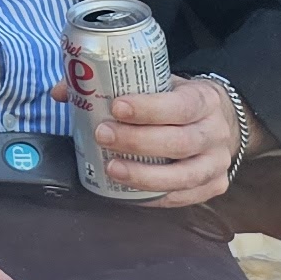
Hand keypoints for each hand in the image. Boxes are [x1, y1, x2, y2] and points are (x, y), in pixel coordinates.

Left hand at [93, 75, 241, 206]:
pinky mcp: (214, 186)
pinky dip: (154, 196)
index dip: (149, 108)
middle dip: (138, 141)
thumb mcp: (157, 82)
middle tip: (103, 135)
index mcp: (204, 99)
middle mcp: (216, 132)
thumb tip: (61, 92)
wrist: (219, 119)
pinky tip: (129, 191)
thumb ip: (112, 83)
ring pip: (184, 176)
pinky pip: (183, 197)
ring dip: (144, 175)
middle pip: (180, 142)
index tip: (117, 107)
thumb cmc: (177, 101)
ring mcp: (217, 163)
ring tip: (111, 168)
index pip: (180, 105)